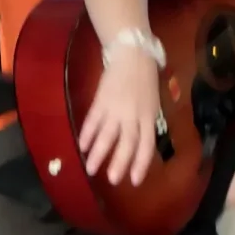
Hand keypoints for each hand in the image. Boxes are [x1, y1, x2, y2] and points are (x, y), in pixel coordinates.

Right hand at [79, 46, 158, 185]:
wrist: (132, 54)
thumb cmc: (145, 78)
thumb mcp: (152, 102)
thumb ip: (145, 121)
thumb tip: (137, 143)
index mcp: (149, 116)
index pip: (146, 145)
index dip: (140, 164)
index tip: (134, 181)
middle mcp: (133, 115)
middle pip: (127, 142)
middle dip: (119, 162)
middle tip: (112, 180)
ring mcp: (116, 108)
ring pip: (107, 134)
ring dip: (99, 153)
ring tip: (91, 168)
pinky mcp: (102, 100)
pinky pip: (94, 120)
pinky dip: (88, 133)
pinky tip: (82, 145)